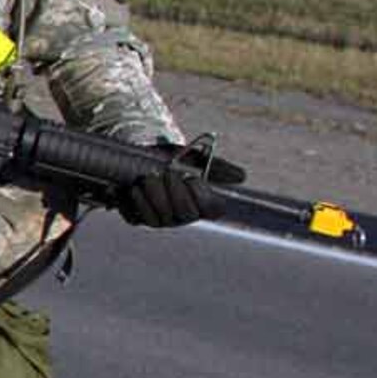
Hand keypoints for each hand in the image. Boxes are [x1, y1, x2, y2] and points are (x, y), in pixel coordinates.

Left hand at [117, 147, 237, 226]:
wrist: (137, 157)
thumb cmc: (170, 159)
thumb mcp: (192, 158)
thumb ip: (216, 165)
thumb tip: (241, 176)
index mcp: (200, 202)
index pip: (212, 210)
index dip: (203, 196)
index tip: (192, 178)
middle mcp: (182, 216)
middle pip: (185, 214)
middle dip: (176, 192)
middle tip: (168, 173)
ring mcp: (161, 220)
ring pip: (162, 218)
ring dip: (156, 195)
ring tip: (150, 177)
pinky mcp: (139, 218)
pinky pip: (141, 218)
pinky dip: (138, 203)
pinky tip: (135, 188)